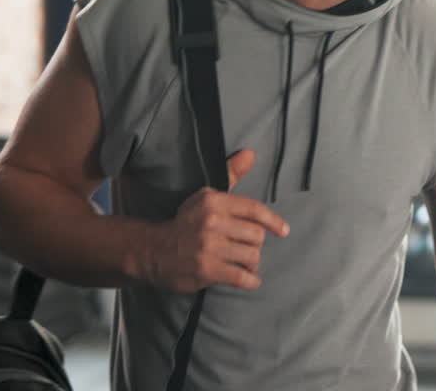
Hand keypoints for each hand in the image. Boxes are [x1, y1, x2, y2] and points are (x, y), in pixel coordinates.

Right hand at [143, 149, 289, 291]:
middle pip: (257, 235)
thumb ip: (231, 175)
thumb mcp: (205, 197)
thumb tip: (251, 153)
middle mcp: (212, 222)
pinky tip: (249, 280)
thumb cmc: (186, 223)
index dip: (273, 221)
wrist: (152, 250)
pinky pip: (241, 277)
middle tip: (247, 249)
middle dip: (256, 245)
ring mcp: (208, 247)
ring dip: (252, 264)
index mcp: (214, 201)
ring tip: (244, 264)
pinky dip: (250, 281)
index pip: (254, 209)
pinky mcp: (206, 269)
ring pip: (252, 256)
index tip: (283, 231)